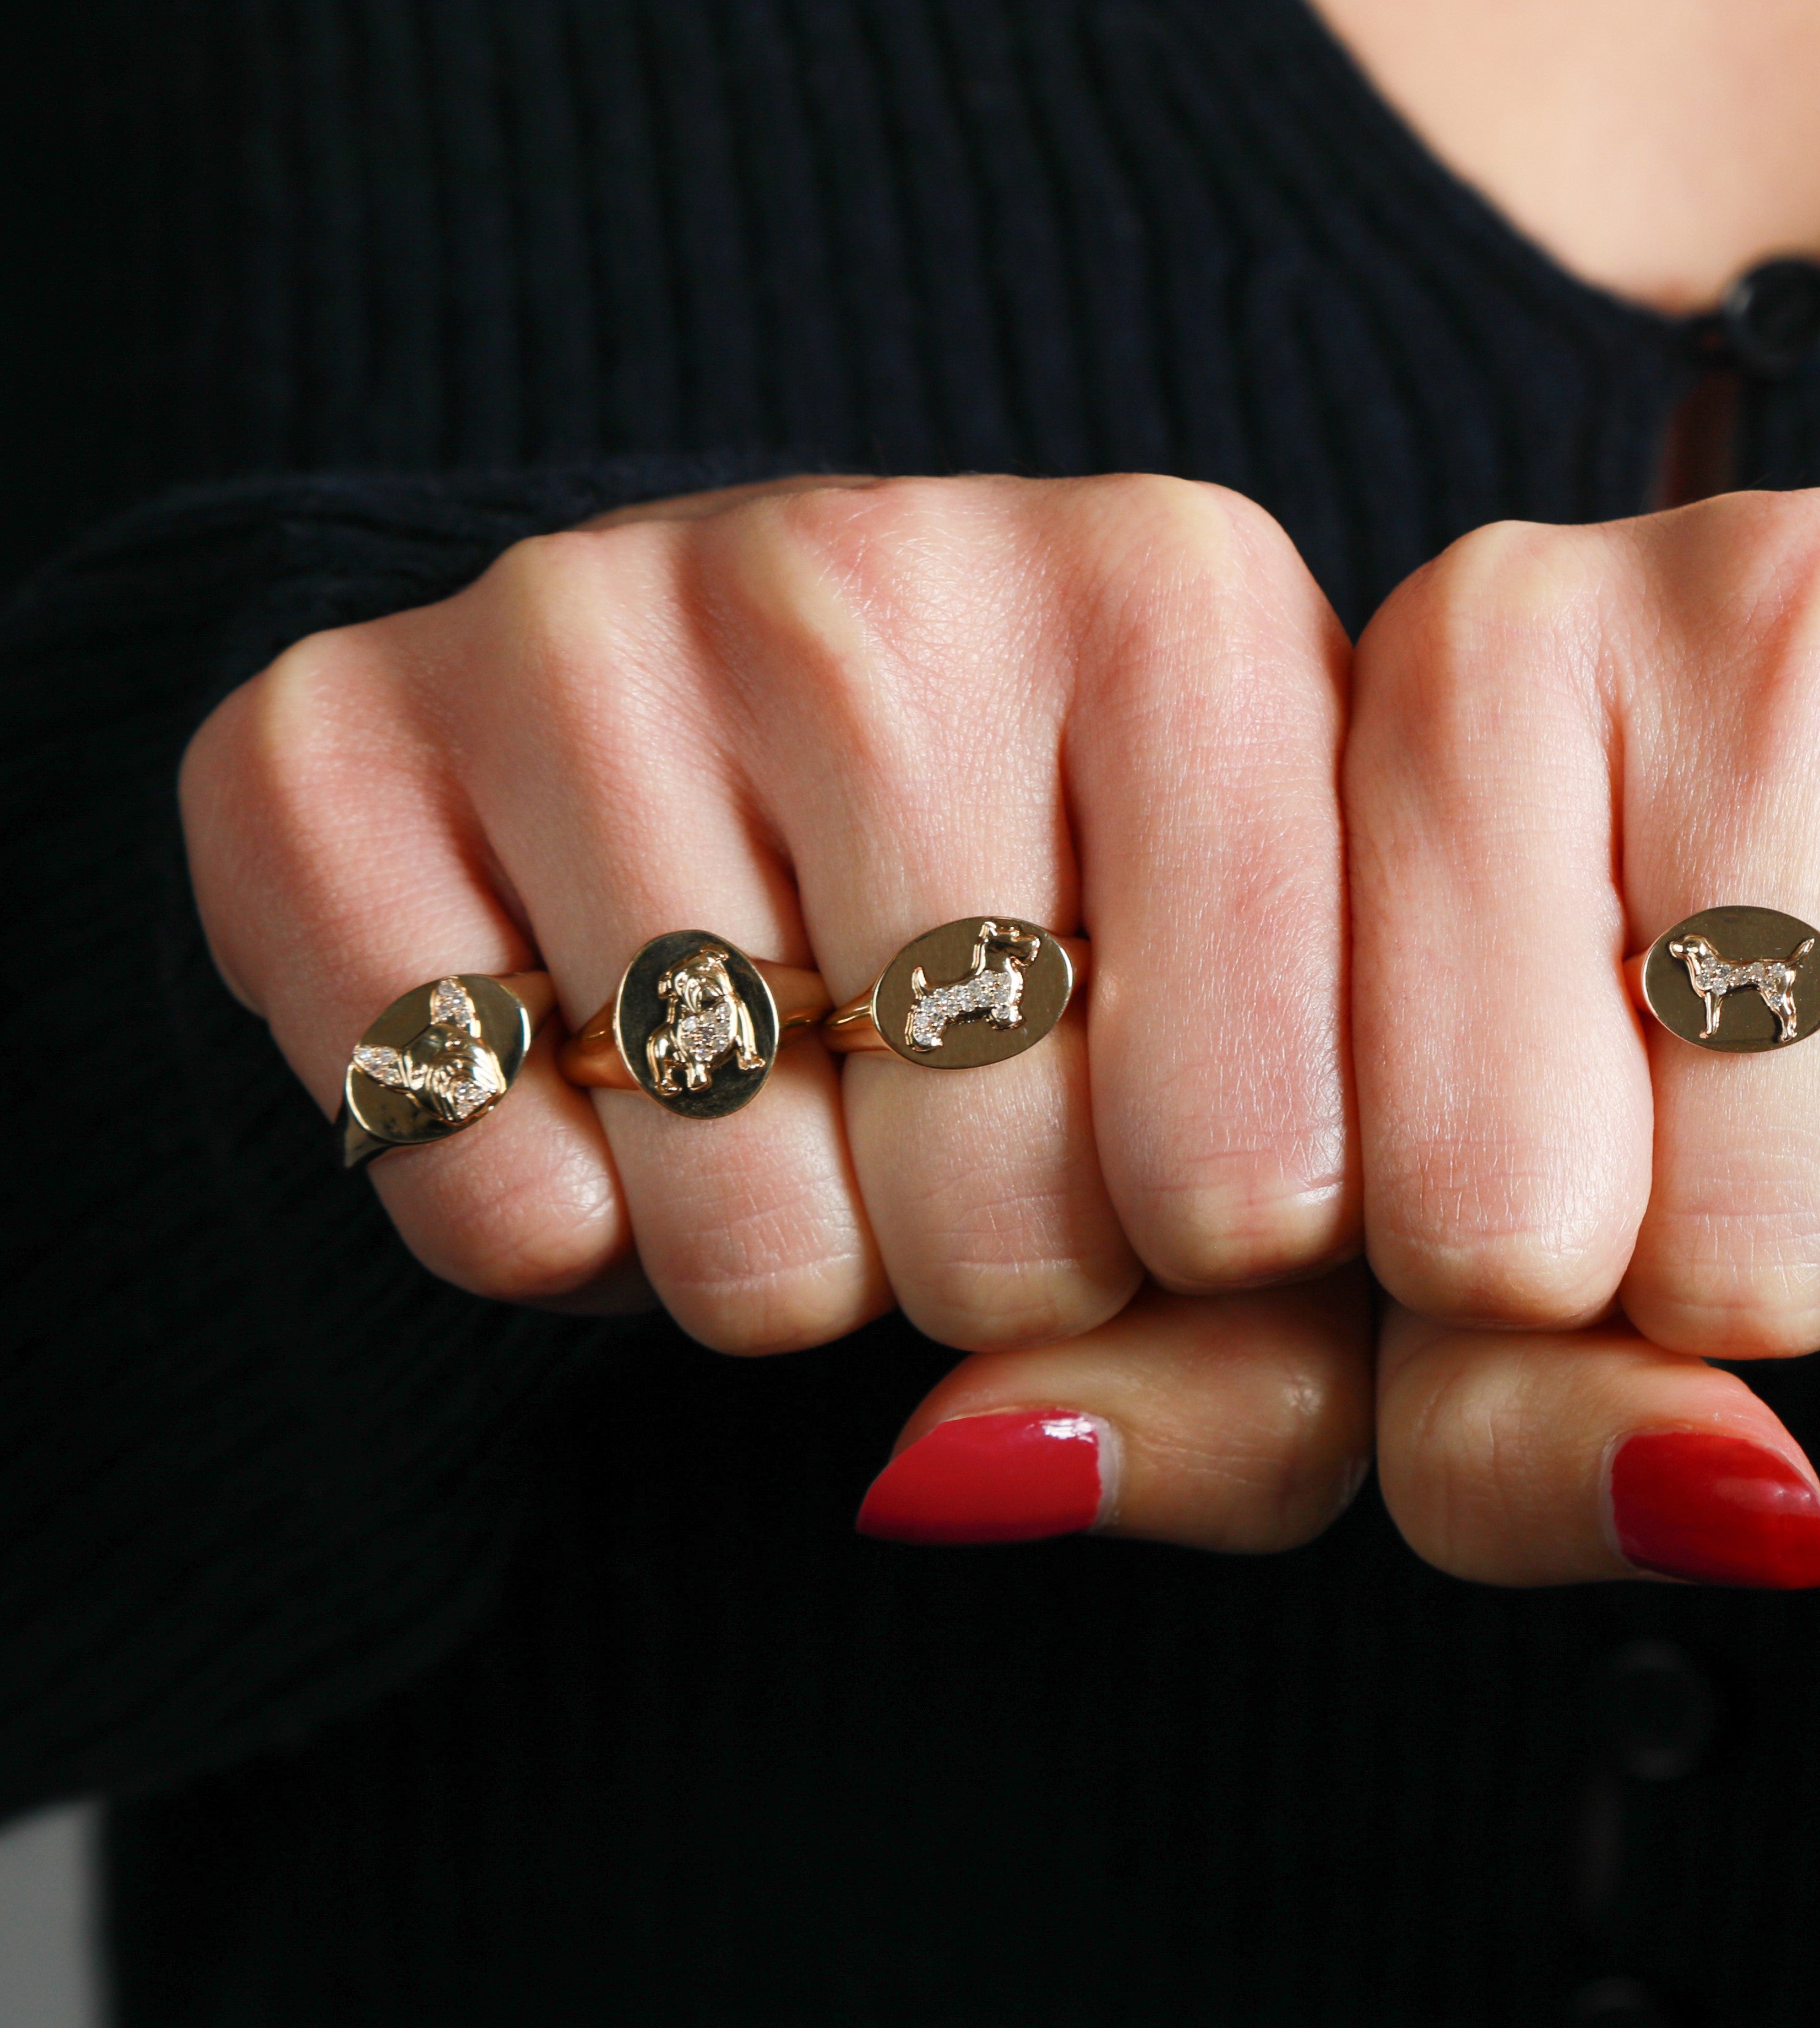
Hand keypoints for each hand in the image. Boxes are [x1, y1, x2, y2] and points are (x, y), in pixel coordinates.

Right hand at [181, 474, 1368, 1553]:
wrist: (784, 735)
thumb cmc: (1085, 941)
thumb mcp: (1288, 1109)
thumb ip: (1276, 1365)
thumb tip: (995, 1466)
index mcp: (1180, 601)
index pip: (1254, 1170)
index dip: (1215, 1261)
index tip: (1188, 1154)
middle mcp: (877, 562)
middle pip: (995, 1216)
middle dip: (996, 1264)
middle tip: (971, 1113)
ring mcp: (579, 623)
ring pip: (737, 1233)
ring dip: (783, 1253)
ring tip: (805, 1080)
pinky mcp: (323, 736)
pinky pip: (474, 1192)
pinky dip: (553, 1227)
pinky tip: (610, 1073)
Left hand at [1347, 489, 1819, 1585]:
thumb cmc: (1644, 1029)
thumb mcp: (1460, 1230)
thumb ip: (1487, 1435)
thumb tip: (1742, 1510)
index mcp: (1473, 665)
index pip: (1467, 1228)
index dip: (1532, 1298)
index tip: (1564, 1160)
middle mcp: (1755, 583)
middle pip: (1731, 1255)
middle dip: (1756, 1280)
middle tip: (1773, 1120)